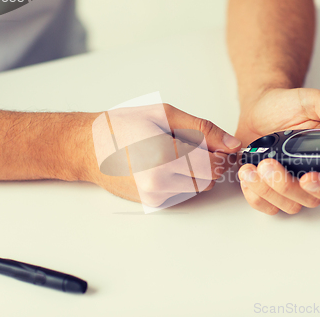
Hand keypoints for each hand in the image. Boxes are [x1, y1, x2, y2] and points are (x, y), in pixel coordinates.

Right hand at [81, 104, 240, 206]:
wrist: (87, 147)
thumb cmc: (122, 126)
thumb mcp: (165, 115)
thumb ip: (203, 130)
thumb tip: (232, 144)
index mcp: (164, 157)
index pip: (214, 165)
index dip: (220, 153)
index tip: (216, 143)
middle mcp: (159, 182)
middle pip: (209, 180)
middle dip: (209, 163)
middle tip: (192, 144)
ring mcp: (154, 196)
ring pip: (197, 188)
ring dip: (196, 172)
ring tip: (173, 152)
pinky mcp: (151, 203)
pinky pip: (181, 193)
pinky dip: (181, 179)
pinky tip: (163, 164)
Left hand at [236, 88, 319, 214]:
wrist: (259, 106)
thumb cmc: (287, 105)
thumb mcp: (314, 101)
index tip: (308, 177)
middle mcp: (310, 178)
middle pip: (309, 200)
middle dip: (286, 186)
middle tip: (268, 164)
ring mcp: (288, 186)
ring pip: (287, 205)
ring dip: (267, 190)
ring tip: (251, 168)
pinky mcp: (267, 189)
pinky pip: (265, 206)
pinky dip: (254, 195)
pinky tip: (247, 174)